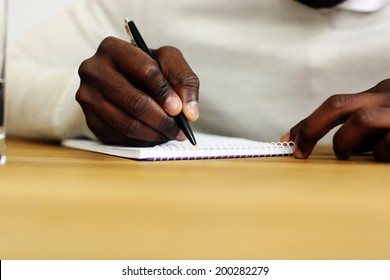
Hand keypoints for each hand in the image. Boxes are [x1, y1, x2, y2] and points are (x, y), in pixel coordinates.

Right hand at [76, 37, 198, 145]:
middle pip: (135, 101)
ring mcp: (88, 97)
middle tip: (179, 129)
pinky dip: (142, 141)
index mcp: (112, 48)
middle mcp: (93, 70)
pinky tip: (154, 136)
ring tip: (170, 134)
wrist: (118, 78)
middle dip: (162, 120)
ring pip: (127, 124)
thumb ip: (184, 80)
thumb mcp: (167, 62)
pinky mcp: (90, 119)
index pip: (145, 71)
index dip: (165, 93)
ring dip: (155, 134)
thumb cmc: (144, 68)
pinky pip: (120, 137)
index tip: (178, 109)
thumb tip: (189, 113)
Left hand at [281, 79, 389, 161]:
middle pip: (337, 104)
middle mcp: (387, 96)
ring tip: (346, 155)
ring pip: (361, 119)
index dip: (306, 123)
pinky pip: (387, 143)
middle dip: (311, 129)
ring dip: (345, 141)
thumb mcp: (384, 118)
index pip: (333, 104)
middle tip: (300, 152)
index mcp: (377, 94)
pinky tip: (384, 157)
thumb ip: (361, 127)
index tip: (287, 140)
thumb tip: (341, 146)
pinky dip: (378, 153)